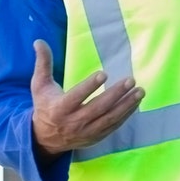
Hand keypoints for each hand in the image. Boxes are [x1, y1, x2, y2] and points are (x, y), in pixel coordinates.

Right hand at [29, 39, 141, 156]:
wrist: (45, 139)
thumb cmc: (45, 106)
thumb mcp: (40, 85)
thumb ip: (43, 64)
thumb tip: (39, 41)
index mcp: (59, 108)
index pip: (76, 97)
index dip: (89, 86)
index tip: (103, 74)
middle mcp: (73, 122)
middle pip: (97, 108)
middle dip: (115, 94)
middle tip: (130, 80)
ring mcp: (86, 132)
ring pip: (109, 119)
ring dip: (126, 105)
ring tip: (139, 91)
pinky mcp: (95, 137)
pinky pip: (113, 126)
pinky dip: (125, 115)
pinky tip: (135, 103)